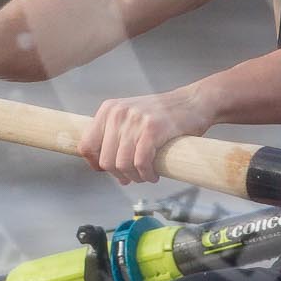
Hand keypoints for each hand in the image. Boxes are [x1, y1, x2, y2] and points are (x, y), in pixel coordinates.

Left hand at [80, 89, 212, 183]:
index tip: (109, 171)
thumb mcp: (131, 116)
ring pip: (122, 164)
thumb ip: (114, 135)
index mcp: (109, 109)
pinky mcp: (153, 129)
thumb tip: (101, 166)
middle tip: (132, 177)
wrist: (194, 102)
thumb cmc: (164, 114)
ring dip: (134, 177)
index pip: (86, 145)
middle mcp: (118, 112)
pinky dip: (147, 175)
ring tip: (145, 176)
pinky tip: (154, 175)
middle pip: (105, 160)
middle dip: (119, 174)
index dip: (95, 164)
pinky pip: (140, 163)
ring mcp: (136, 120)